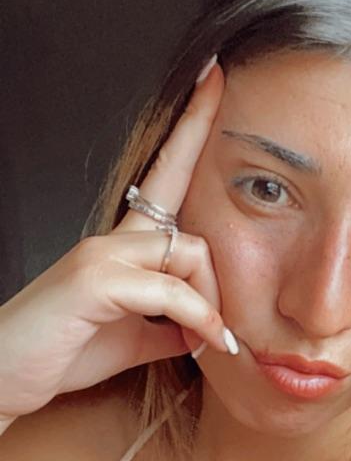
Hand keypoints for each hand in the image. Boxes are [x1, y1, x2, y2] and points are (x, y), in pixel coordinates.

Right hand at [0, 55, 234, 423]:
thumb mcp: (135, 336)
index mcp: (123, 245)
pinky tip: (205, 342)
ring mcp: (101, 252)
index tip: (215, 82)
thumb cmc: (66, 351)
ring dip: (210, 304)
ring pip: (189, 251)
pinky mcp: (93, 276)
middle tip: (220, 331)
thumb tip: (210, 324)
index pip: (165, 173)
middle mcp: (113, 238)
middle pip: (193, 230)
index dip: (192, 128)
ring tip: (211, 341)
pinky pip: (171, 288)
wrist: (6, 378)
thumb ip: (173, 322)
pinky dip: (198, 318)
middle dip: (218, 284)